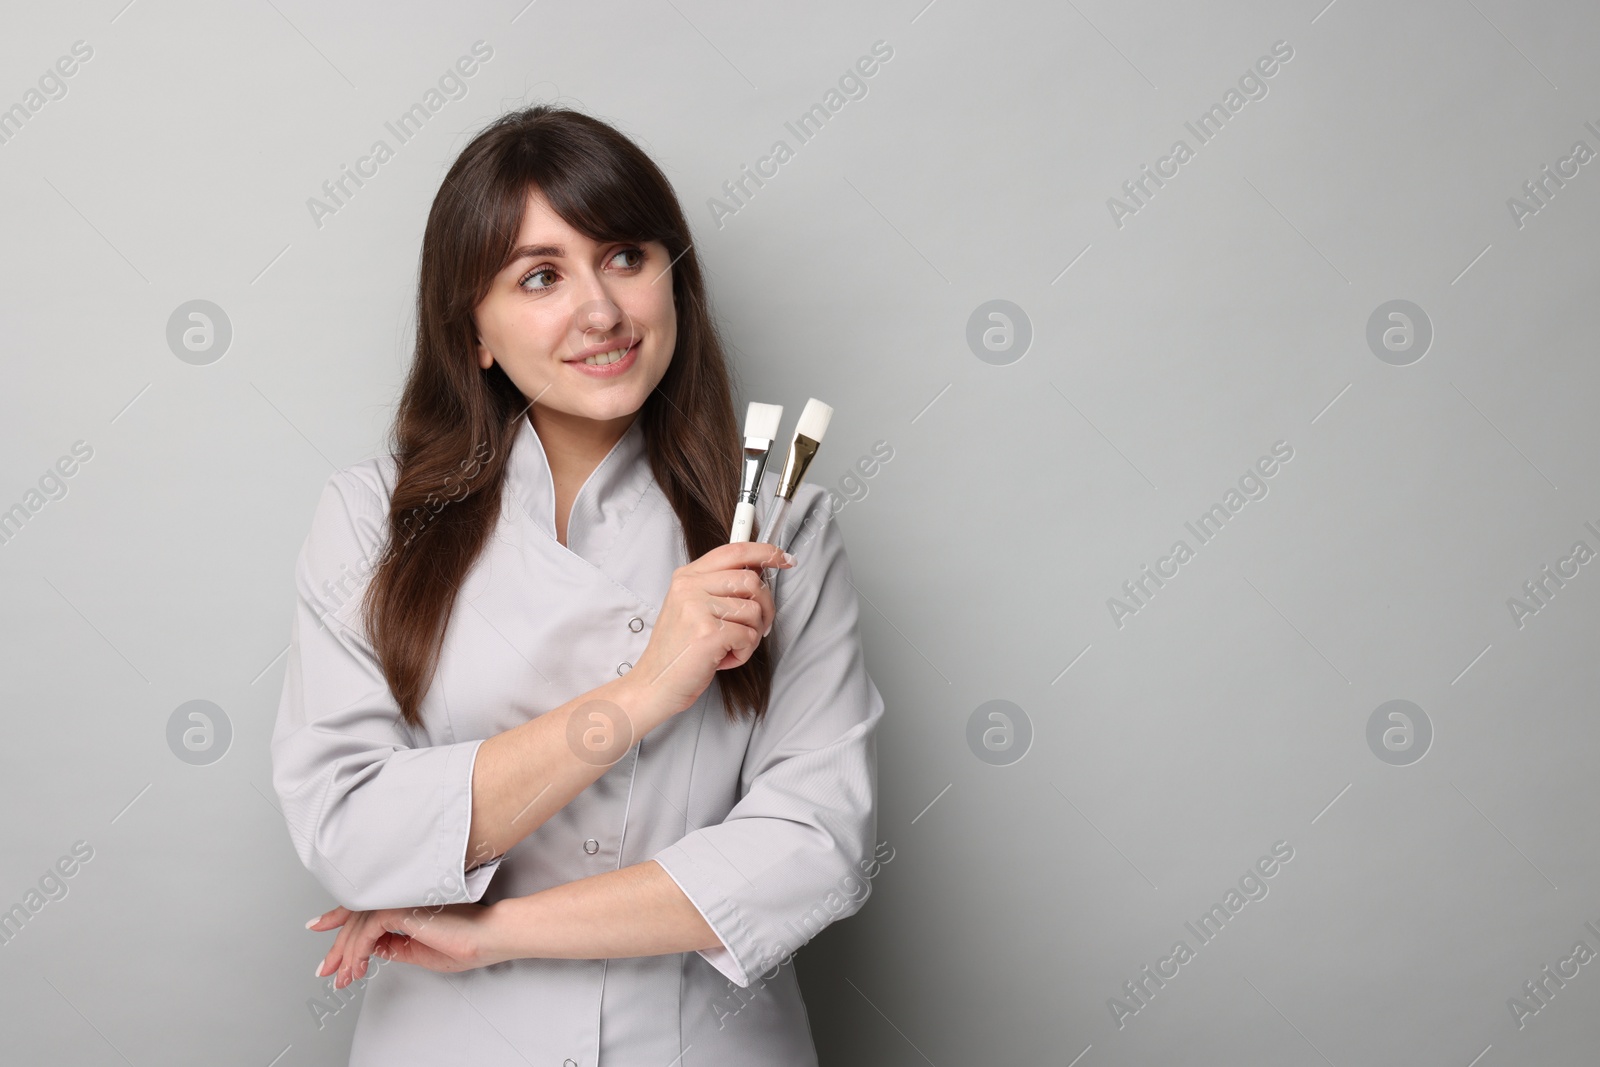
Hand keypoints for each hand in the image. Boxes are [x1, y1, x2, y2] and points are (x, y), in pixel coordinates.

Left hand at [308, 901, 511, 988]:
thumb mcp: (422, 951)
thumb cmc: (469, 941)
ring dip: (347, 956)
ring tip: (344, 978)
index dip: (339, 918)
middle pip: (357, 917)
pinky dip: (358, 952)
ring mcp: (399, 898)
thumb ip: (396, 946)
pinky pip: (367, 932)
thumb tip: (373, 949)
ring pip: (358, 927)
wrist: (490, 934)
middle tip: (326, 970)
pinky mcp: (400, 908)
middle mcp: (399, 895)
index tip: (319, 926)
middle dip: (338, 947)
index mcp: (405, 902)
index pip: (366, 907)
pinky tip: (358, 968)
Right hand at [623, 540, 792, 718]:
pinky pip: (749, 636)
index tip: (784, 559)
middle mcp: (689, 586)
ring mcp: (697, 608)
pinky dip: (743, 653)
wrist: (655, 683)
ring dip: (751, 636)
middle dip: (765, 607)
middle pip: (751, 580)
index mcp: (687, 576)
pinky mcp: (708, 632)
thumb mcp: (691, 608)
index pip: (734, 550)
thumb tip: (758, 573)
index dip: (765, 552)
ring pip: (754, 611)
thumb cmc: (678, 651)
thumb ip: (719, 587)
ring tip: (728, 647)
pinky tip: (722, 658)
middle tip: (755, 627)